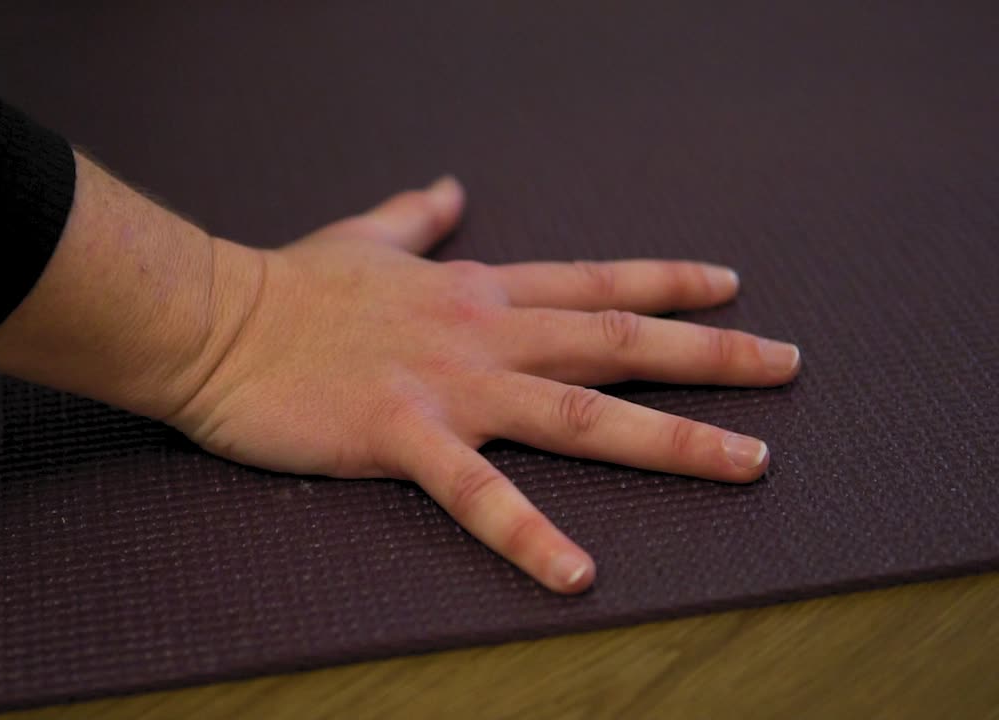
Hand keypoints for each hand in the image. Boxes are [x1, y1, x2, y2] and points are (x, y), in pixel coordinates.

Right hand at [165, 176, 801, 593]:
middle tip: (785, 367)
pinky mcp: (401, 436)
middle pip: (615, 340)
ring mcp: (448, 386)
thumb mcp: (367, 236)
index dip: (664, 284)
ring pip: (580, 412)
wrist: (216, 320)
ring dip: (669, 438)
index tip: (728, 288)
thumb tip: (450, 187)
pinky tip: (579, 573)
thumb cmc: (289, 284)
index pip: (590, 283)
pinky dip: (529, 534)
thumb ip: (418, 215)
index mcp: (473, 290)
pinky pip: (476, 494)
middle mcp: (480, 333)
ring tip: (746, 463)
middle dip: (710, 354)